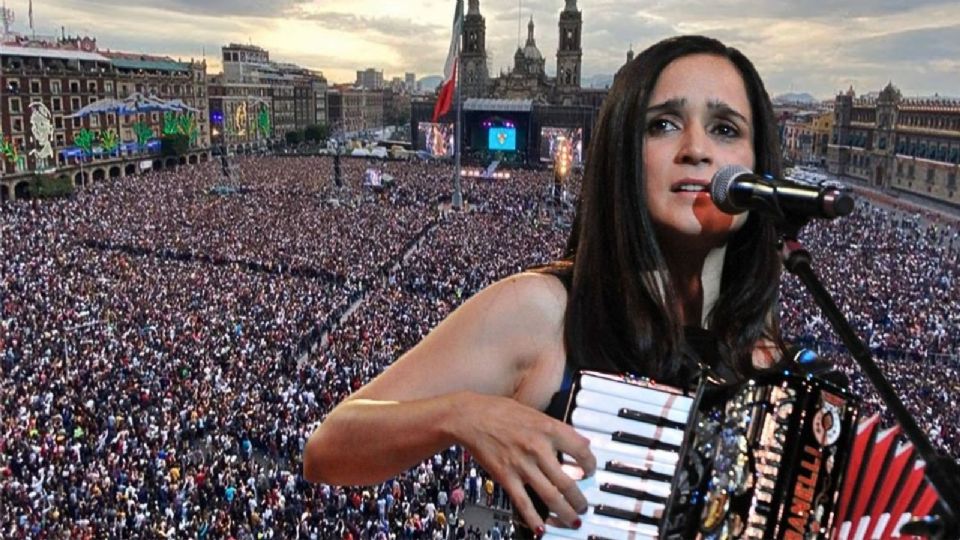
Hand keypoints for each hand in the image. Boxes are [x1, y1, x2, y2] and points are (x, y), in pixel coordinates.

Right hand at [451, 392, 595, 533]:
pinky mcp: (505, 477)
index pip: (582, 451)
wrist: (470, 416)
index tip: (590, 472)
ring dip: (565, 513)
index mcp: (548, 429)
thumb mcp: (535, 413)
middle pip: (568, 482)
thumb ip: (558, 429)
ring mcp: (522, 465)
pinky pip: (523, 503)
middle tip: (583, 506)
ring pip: (551, 496)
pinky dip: (534, 519)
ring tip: (573, 520)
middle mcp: (538, 448)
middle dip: (580, 500)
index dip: (591, 465)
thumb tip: (582, 442)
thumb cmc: (500, 411)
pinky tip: (541, 528)